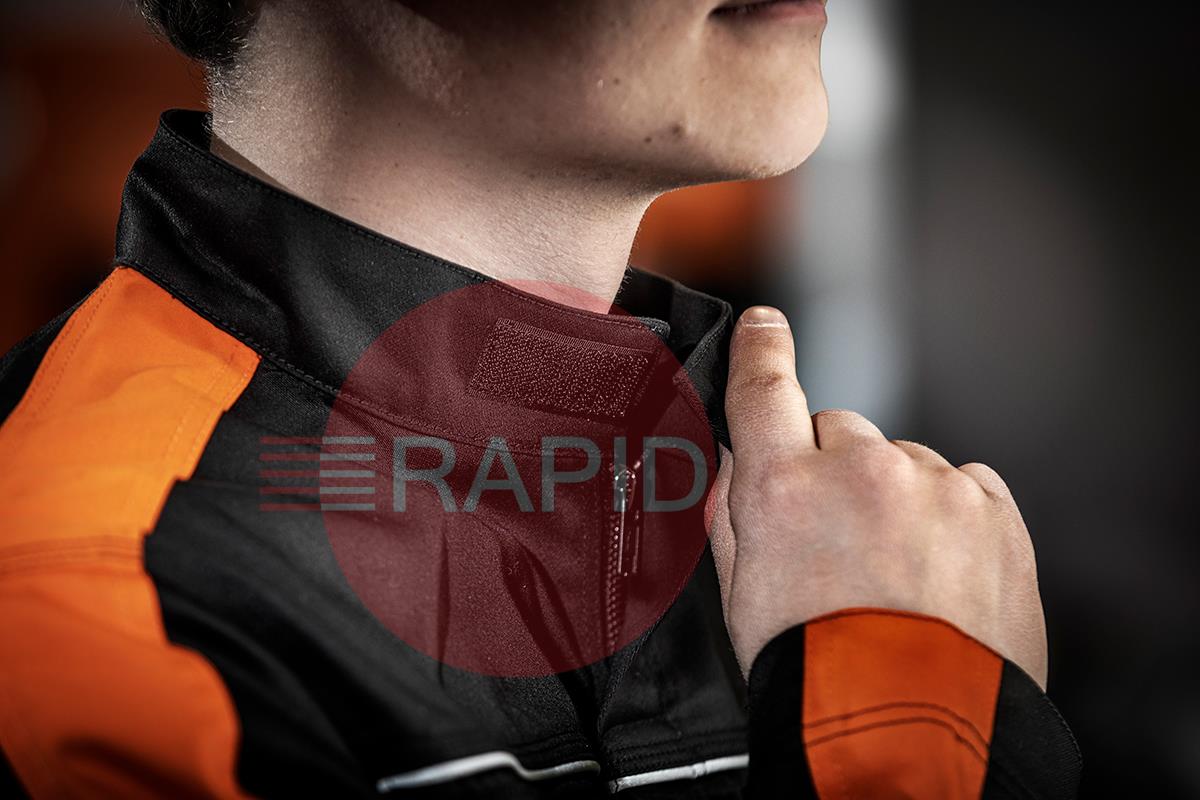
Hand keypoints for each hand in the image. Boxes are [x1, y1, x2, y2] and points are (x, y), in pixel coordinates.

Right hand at [708, 306, 1047, 686]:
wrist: (910, 729)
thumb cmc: (816, 671)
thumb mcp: (738, 594)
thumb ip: (731, 514)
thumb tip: (735, 464)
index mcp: (784, 488)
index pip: (764, 389)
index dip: (762, 350)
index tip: (766, 327)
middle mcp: (860, 470)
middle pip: (841, 430)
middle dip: (836, 468)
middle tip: (840, 539)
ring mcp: (933, 486)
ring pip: (905, 462)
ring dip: (896, 498)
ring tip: (897, 574)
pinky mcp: (991, 509)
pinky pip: (963, 486)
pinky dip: (948, 515)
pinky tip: (936, 571)